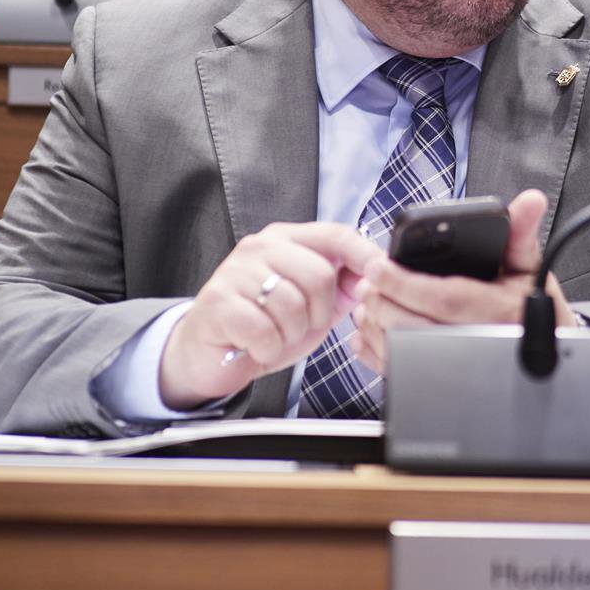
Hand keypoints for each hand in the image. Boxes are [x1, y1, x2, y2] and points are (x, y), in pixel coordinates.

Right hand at [159, 222, 381, 408]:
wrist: (207, 354)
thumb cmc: (261, 326)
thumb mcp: (310, 306)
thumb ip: (341, 288)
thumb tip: (374, 276)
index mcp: (285, 240)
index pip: (335, 234)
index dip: (365, 255)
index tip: (382, 276)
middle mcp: (259, 248)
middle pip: (319, 274)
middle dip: (319, 313)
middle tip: (300, 326)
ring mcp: (235, 271)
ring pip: (293, 305)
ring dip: (291, 334)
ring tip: (274, 335)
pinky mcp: (218, 302)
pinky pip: (265, 330)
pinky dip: (268, 348)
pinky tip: (256, 345)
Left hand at [350, 188, 576, 373]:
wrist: (544, 352)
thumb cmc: (533, 307)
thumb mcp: (530, 268)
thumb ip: (521, 233)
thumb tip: (530, 201)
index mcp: (501, 311)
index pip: (444, 298)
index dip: (404, 284)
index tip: (379, 268)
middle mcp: (480, 342)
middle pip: (416, 328)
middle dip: (383, 304)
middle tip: (366, 284)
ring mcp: (461, 366)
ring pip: (404, 353)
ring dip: (376, 327)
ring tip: (367, 303)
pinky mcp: (444, 381)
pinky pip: (402, 373)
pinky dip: (377, 354)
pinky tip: (371, 333)